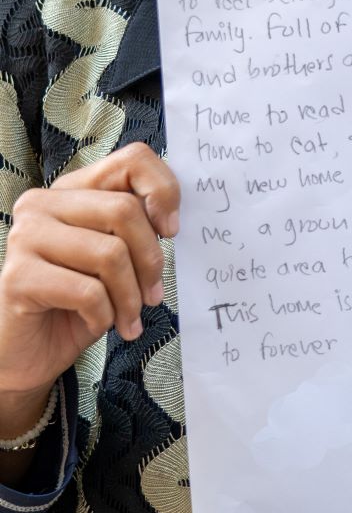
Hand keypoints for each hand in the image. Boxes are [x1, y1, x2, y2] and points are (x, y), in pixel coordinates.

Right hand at [0, 143, 179, 400]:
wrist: (25, 353)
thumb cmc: (75, 304)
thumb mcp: (112, 259)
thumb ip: (134, 228)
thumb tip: (170, 221)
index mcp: (71, 189)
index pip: (131, 159)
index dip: (163, 190)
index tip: (171, 231)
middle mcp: (43, 203)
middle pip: (125, 210)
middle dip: (150, 260)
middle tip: (153, 295)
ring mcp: (26, 237)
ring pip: (110, 254)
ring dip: (130, 298)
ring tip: (128, 319)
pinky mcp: (18, 277)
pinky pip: (88, 292)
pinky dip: (105, 316)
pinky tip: (97, 325)